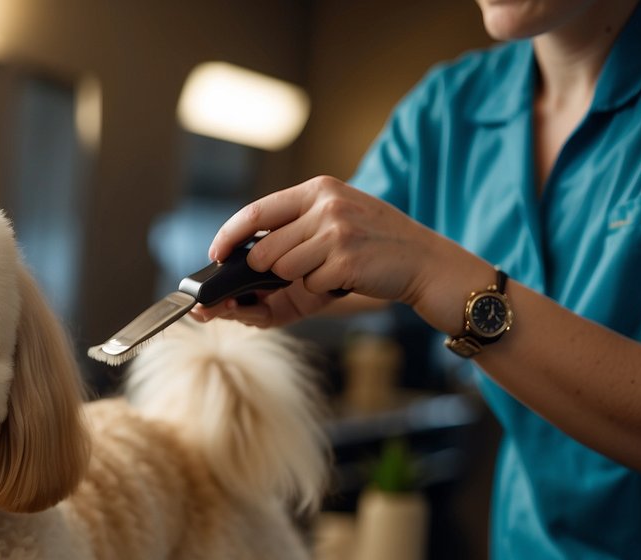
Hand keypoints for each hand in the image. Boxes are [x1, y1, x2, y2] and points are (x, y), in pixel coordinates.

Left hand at [200, 176, 482, 331]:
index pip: (256, 211)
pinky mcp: (346, 258)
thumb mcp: (335, 219)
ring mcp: (337, 230)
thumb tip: (243, 257)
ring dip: (299, 280)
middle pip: (264, 249)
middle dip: (267, 272)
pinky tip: (345, 278)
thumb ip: (293, 228)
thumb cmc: (372, 247)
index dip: (229, 236)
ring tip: (329, 270)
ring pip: (283, 269)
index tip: (216, 254)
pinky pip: (309, 285)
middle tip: (292, 274)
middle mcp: (326, 204)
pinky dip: (321, 289)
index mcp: (318, 188)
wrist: (425, 262)